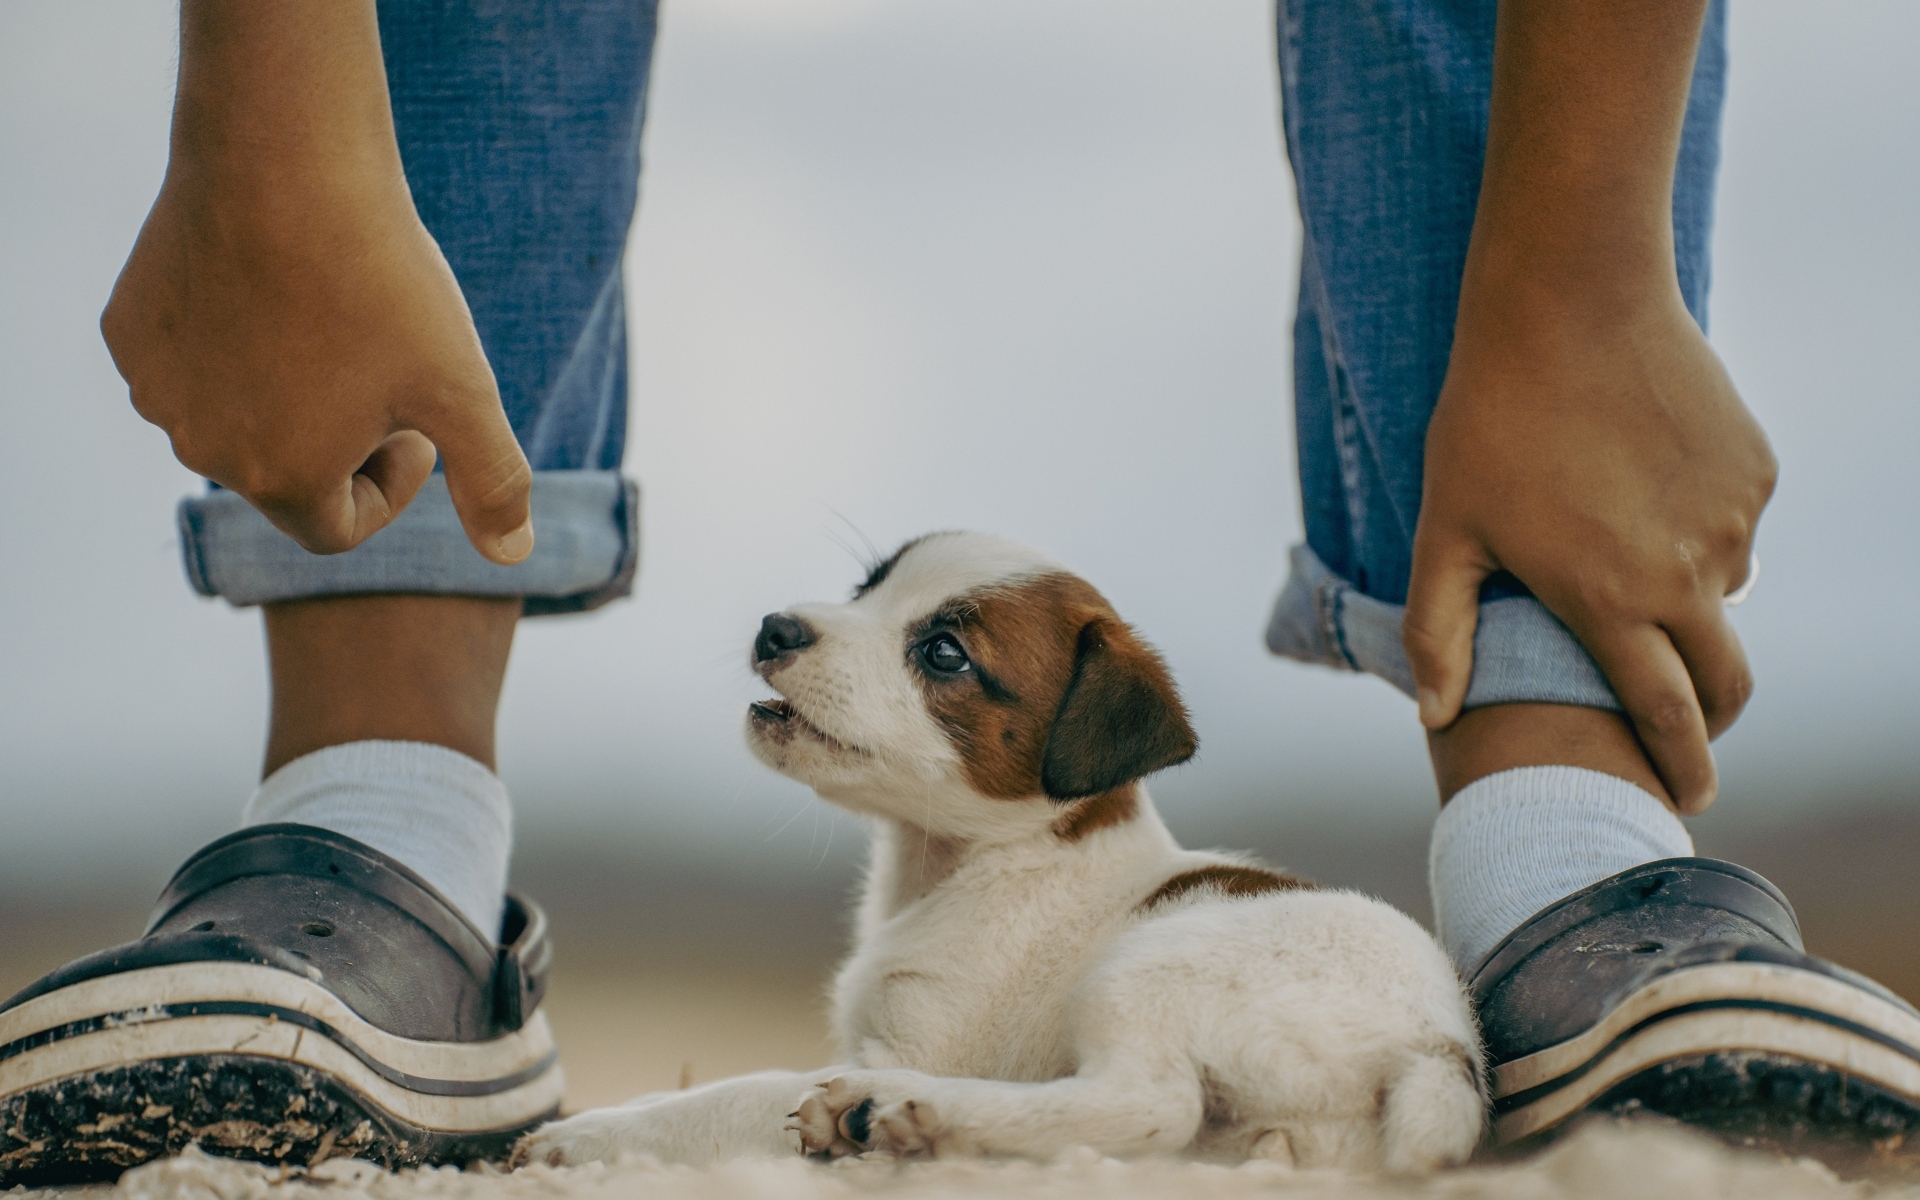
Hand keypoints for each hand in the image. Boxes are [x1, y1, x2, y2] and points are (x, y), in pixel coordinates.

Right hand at [100, 1, 531, 563]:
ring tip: (331, 323)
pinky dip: (233, 345)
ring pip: (236, 419)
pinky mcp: (128, 333)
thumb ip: (493, 480)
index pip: (339, 527)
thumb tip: (513, 555)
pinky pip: (190, 365)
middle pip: (286, 475)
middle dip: (338, 437)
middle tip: (379, 363)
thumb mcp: (462, 387)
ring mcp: (157, 391)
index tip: (415, 420)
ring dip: (288, 391)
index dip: (392, 482)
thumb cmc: (383, 281)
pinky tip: (272, 288)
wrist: (287, 158)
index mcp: (282, 481)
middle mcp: (203, 449)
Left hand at [1403, 0, 1772, 813]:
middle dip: (1707, 720)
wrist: (1570, 300)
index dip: (1679, 768)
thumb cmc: (1491, 419)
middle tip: (1682, 731)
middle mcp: (1690, 572)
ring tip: (1620, 561)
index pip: (1665, 716)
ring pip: (1723, 595)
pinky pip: (1732, 527)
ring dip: (1685, 604)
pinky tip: (1640, 489)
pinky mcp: (1754, 469)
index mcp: (1613, 601)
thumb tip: (1433, 716)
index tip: (1684, 804)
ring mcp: (1733, 519)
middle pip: (1724, 681)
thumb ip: (1440, 631)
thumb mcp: (1447, 529)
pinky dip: (1696, 532)